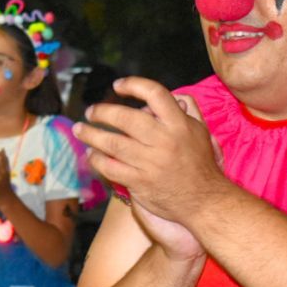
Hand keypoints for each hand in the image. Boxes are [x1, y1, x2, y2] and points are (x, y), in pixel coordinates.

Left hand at [74, 78, 224, 224]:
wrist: (205, 202)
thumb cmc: (202, 165)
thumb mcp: (202, 132)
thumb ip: (189, 111)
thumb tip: (176, 96)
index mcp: (179, 125)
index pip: (155, 93)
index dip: (133, 85)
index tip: (118, 86)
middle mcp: (164, 141)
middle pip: (126, 118)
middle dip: (103, 112)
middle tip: (91, 112)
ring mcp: (151, 163)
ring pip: (113, 143)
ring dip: (92, 135)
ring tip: (81, 130)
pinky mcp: (141, 183)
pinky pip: (111, 168)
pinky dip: (97, 159)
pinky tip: (92, 154)